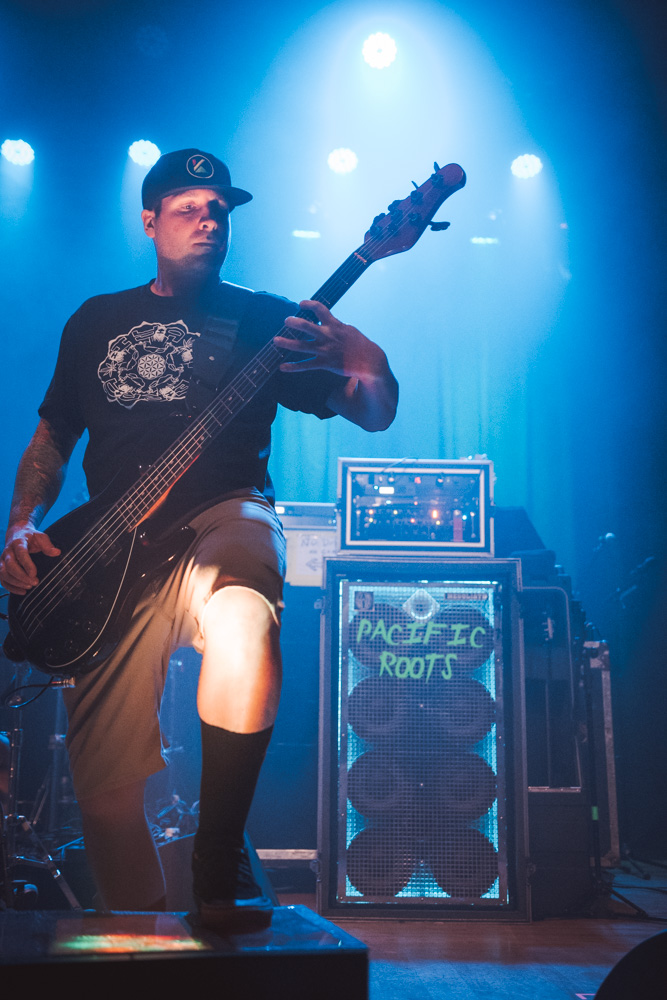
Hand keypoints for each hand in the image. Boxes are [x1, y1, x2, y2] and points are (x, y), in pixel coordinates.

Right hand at [0, 526, 60, 594]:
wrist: (16, 534)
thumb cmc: (30, 537)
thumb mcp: (40, 537)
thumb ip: (48, 545)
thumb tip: (56, 552)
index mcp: (18, 543)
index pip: (21, 554)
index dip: (27, 565)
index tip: (34, 574)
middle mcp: (8, 551)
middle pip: (10, 566)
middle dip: (22, 576)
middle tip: (34, 582)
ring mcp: (2, 560)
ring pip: (4, 573)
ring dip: (16, 583)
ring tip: (29, 587)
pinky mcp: (1, 567)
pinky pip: (2, 579)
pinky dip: (11, 587)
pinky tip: (22, 591)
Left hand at [274, 300, 388, 379]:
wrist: (370, 361)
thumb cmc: (360, 345)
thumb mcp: (349, 330)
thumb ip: (336, 326)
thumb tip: (327, 321)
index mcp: (335, 325)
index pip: (320, 309)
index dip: (309, 304)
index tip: (301, 303)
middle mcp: (328, 336)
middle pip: (307, 326)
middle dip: (294, 322)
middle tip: (286, 321)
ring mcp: (325, 350)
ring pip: (302, 346)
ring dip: (287, 343)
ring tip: (275, 341)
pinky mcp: (325, 363)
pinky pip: (306, 365)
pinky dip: (293, 367)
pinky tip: (282, 367)